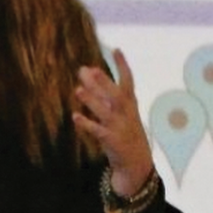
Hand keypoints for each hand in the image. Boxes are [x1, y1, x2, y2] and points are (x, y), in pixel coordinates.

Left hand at [72, 49, 154, 197]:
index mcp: (130, 103)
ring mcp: (120, 127)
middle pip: (116, 95)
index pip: (128, 81)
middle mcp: (126, 113)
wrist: (137, 161)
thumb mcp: (120, 110)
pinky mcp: (112, 141)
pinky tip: (75, 117)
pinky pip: (98, 131)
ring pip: (105, 112)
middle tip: (90, 70)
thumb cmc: (125, 130)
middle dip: (104, 82)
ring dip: (92, 101)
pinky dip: (87, 124)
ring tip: (78, 91)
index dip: (123, 66)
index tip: (116, 50)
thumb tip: (88, 71)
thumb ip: (104, 92)